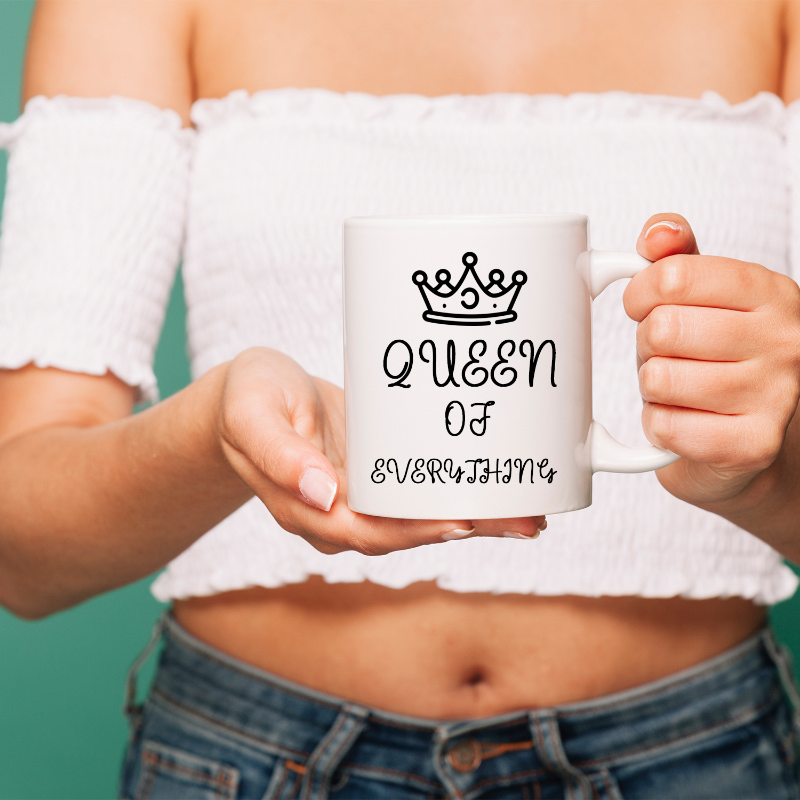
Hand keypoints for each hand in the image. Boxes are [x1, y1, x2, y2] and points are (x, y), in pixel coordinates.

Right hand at [215, 348, 544, 554]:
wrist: (254, 395)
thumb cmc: (248, 400)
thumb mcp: (252, 415)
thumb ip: (279, 455)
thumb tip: (322, 495)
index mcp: (309, 510)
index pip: (369, 533)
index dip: (417, 532)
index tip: (463, 522)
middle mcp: (341, 513)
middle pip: (409, 532)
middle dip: (466, 528)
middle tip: (523, 519)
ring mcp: (362, 497)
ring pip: (421, 517)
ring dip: (475, 517)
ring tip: (529, 510)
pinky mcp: (378, 475)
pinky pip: (420, 491)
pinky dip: (458, 491)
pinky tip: (495, 484)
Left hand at [624, 214, 799, 508]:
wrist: (749, 438)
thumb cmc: (719, 359)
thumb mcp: (705, 298)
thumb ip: (677, 256)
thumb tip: (657, 233)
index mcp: (770, 293)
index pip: (674, 275)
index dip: (640, 293)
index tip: (643, 305)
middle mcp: (783, 341)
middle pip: (662, 329)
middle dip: (647, 345)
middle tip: (669, 355)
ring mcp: (775, 396)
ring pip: (658, 378)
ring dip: (652, 387)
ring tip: (679, 389)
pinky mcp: (752, 445)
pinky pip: (665, 426)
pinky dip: (658, 426)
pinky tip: (683, 420)